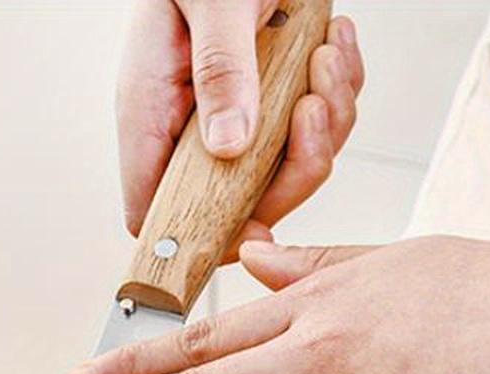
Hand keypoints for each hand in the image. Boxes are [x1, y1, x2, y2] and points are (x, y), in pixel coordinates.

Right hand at [117, 0, 362, 240]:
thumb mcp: (214, 3)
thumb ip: (220, 71)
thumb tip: (229, 146)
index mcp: (153, 111)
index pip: (156, 212)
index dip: (201, 235)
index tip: (250, 224)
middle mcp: (191, 124)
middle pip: (238, 202)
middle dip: (291, 171)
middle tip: (310, 113)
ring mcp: (231, 113)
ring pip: (284, 168)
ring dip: (323, 125)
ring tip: (324, 61)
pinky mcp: (269, 97)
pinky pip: (311, 127)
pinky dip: (336, 93)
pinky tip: (332, 46)